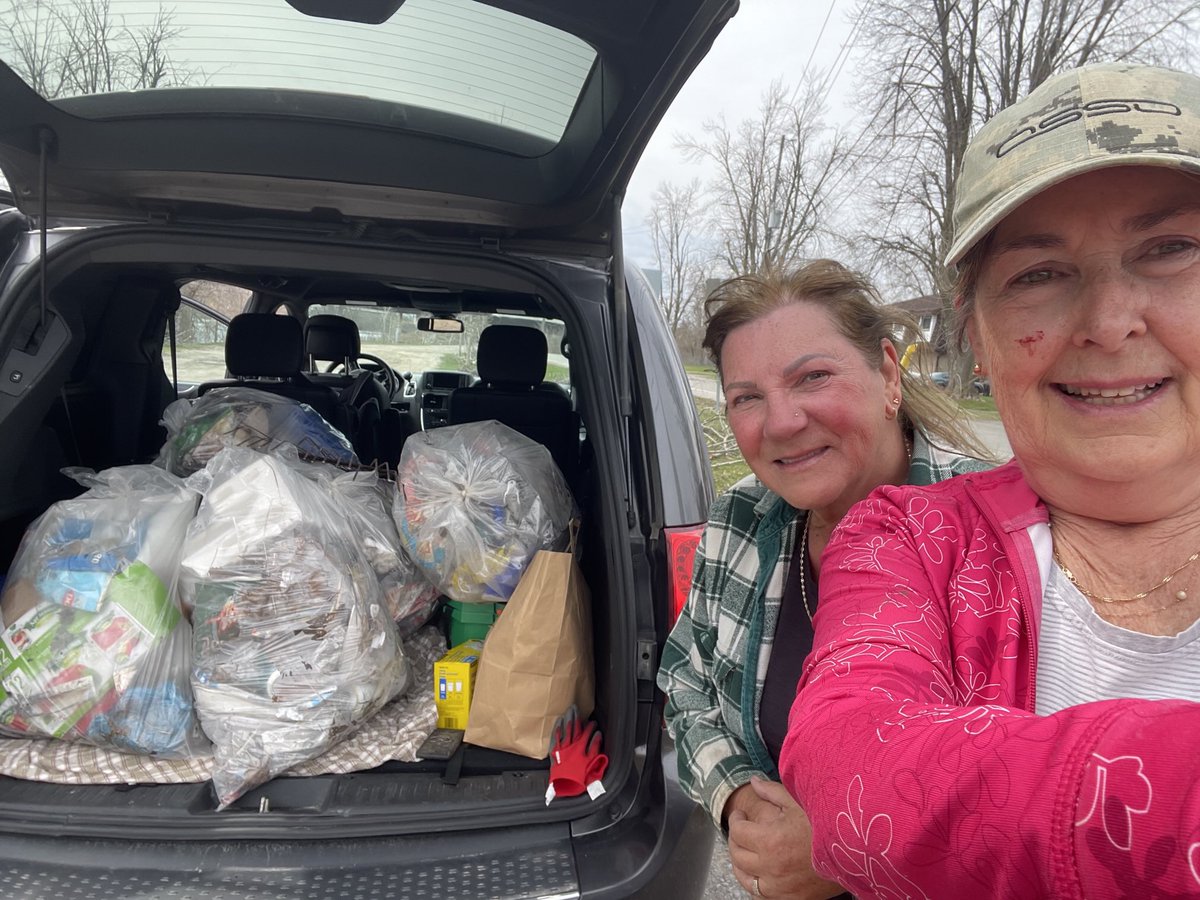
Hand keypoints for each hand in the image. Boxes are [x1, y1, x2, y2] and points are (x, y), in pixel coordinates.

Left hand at [726, 777, 842, 898]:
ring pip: (746, 880)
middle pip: (737, 855)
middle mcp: (772, 867)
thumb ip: (771, 792)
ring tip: (745, 852)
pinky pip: (762, 894)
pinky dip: (756, 883)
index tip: (740, 815)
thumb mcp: (799, 802)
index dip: (735, 820)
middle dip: (734, 839)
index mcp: (770, 840)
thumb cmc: (827, 824)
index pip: (738, 832)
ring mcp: (781, 887)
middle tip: (740, 830)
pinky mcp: (791, 899)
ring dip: (740, 865)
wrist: (857, 851)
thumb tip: (753, 781)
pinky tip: (760, 872)